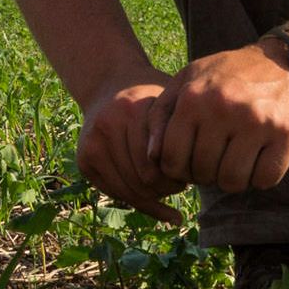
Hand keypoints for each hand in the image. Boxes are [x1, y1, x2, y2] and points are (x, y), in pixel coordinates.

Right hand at [79, 74, 186, 221]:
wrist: (109, 85)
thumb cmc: (151, 98)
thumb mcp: (170, 102)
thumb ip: (182, 128)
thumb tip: (204, 166)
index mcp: (132, 111)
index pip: (159, 164)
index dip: (178, 176)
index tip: (191, 176)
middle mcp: (107, 126)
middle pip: (143, 180)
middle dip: (166, 189)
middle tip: (181, 185)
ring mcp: (92, 144)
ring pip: (129, 191)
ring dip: (152, 197)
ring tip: (168, 189)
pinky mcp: (84, 160)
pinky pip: (115, 192)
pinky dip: (136, 201)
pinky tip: (155, 202)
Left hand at [153, 46, 288, 196]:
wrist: (286, 59)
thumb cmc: (229, 74)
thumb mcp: (188, 80)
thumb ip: (162, 115)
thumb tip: (151, 157)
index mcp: (193, 98)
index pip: (171, 158)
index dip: (178, 170)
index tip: (191, 163)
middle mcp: (222, 109)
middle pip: (202, 172)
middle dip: (207, 174)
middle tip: (217, 160)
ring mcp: (256, 122)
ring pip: (232, 181)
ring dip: (233, 179)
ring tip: (237, 161)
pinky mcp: (286, 134)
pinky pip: (266, 179)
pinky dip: (261, 177)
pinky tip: (260, 160)